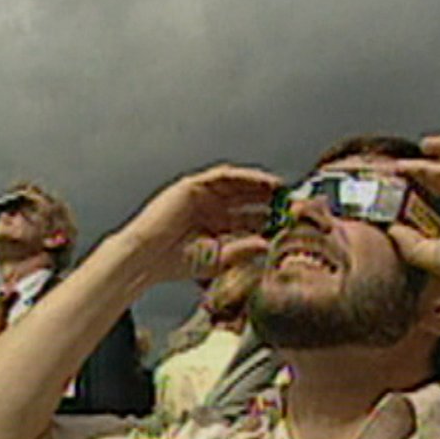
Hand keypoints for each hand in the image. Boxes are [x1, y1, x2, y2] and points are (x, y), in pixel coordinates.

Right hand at [116, 165, 282, 281]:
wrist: (146, 257)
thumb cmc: (174, 263)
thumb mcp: (218, 260)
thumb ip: (242, 250)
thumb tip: (267, 244)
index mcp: (218, 227)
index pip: (251, 219)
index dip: (272, 218)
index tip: (293, 221)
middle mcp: (212, 210)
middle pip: (248, 199)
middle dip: (271, 199)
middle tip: (293, 201)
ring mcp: (202, 196)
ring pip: (238, 185)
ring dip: (260, 184)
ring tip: (280, 188)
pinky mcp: (192, 186)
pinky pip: (222, 176)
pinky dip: (243, 176)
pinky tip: (260, 181)